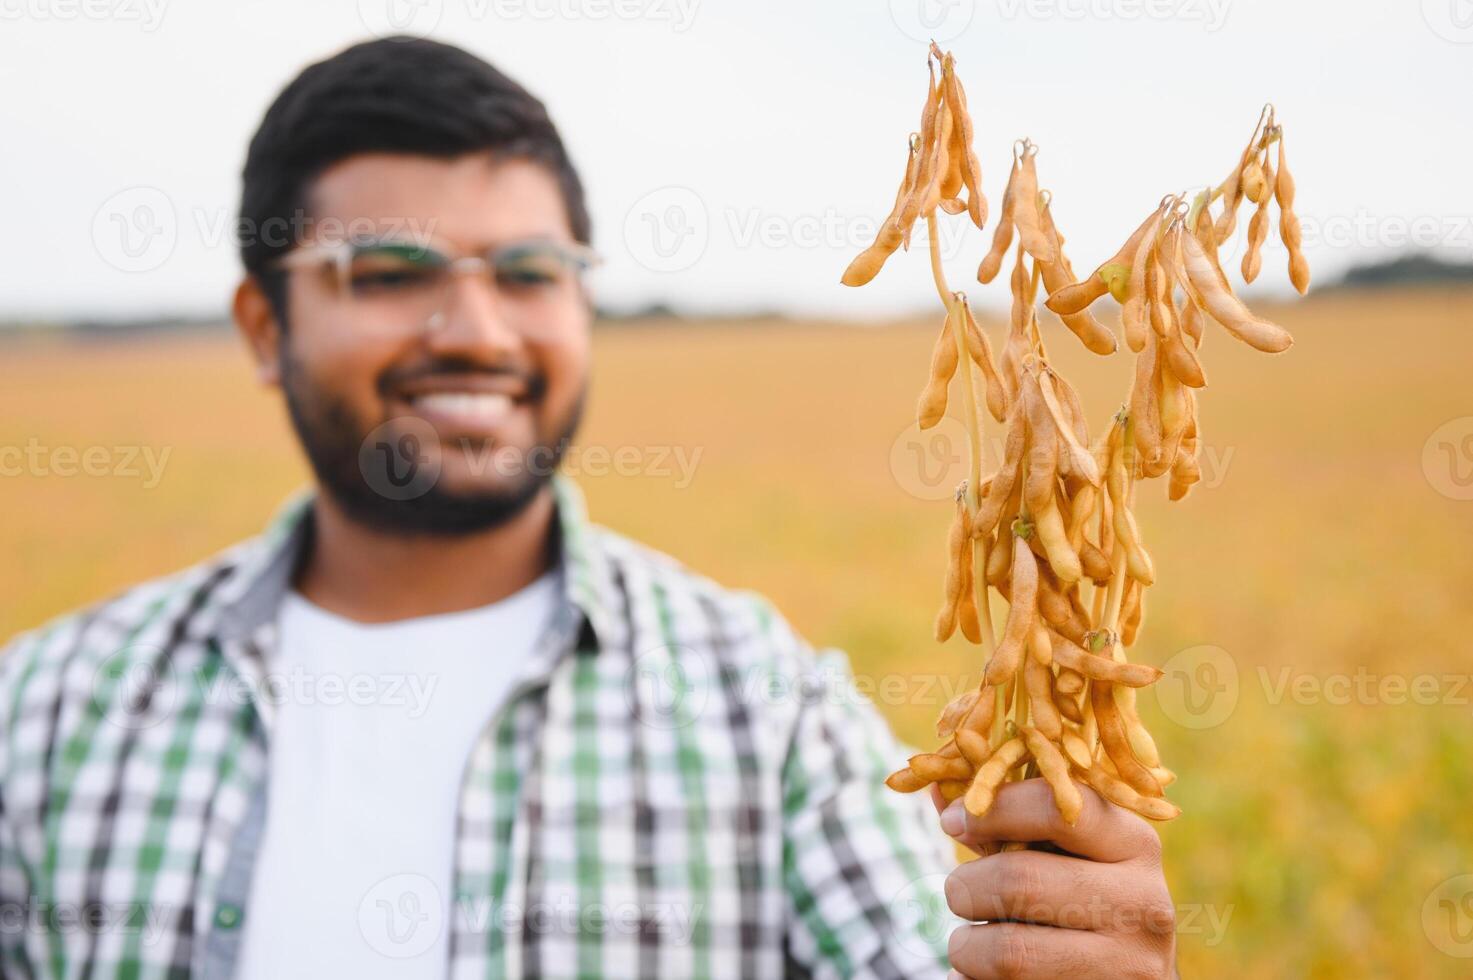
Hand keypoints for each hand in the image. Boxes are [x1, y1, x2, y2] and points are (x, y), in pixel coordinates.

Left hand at [932, 779, 1176, 978]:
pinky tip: (985, 975)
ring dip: (967, 947)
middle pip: (1018, 880)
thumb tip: (937, 782)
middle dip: (966, 886)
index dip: (990, 811)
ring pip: (1008, 951)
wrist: (1130, 979)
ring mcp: (1129, 963)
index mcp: (1135, 843)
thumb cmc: (1082, 900)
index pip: (1054, 808)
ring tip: (970, 943)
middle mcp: (1143, 902)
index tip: (952, 821)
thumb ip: (1008, 820)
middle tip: (959, 893)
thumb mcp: (1064, 853)